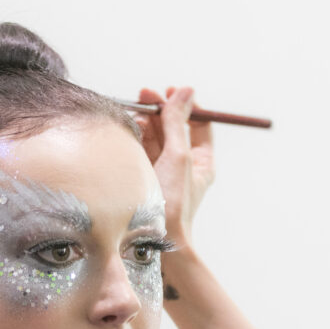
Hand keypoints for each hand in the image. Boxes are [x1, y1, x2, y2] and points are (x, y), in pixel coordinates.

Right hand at [135, 87, 214, 249]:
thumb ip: (179, 122)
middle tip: (145, 95)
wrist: (151, 236)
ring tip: (134, 112)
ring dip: (145, 121)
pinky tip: (127, 127)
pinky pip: (140, 148)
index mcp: (202, 161)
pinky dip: (134, 135)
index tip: (172, 92)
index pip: (199, 124)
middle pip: (174, 126)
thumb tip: (186, 92)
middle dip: (160, 110)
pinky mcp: (144, 173)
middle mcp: (184, 164)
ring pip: (155, 135)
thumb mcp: (178, 155)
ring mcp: (163, 169)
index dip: (186, 105)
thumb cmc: (172, 200)